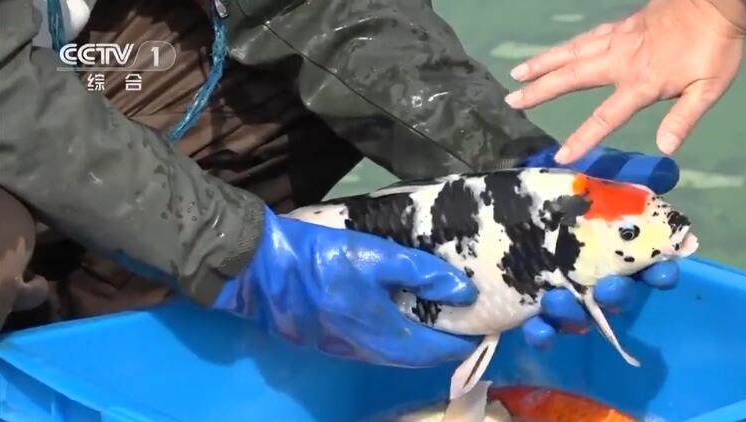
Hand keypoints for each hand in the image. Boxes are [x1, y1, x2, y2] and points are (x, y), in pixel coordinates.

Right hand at [212, 206, 479, 367]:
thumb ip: (423, 273)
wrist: (259, 269)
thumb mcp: (378, 255)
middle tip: (466, 324)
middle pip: (418, 358)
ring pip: (396, 355)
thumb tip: (464, 292)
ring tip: (439, 320)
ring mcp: (345, 350)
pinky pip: (375, 348)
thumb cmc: (323, 258)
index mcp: (384, 333)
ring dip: (420, 343)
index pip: (438, 349)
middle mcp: (368, 352)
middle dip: (445, 345)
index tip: (485, 328)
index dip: (465, 342)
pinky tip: (399, 317)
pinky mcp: (329, 342)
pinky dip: (397, 338)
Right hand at [505, 0, 745, 161]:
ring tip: (517, 73)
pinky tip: (554, 53)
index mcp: (642, 83)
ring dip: (542, 64)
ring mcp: (617, 41)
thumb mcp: (709, 88)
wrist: (715, 1)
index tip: (562, 156)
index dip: (583, 137)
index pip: (607, 116)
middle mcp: (621, 62)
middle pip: (573, 78)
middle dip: (541, 91)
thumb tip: (665, 148)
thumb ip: (684, 118)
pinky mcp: (620, 27)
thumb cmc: (715, 48)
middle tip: (512, 101)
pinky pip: (585, 39)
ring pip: (571, 53)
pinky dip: (565, 47)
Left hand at [519, 144, 681, 347]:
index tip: (662, 272)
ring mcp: (562, 298)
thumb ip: (620, 174)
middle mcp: (590, 277)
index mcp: (608, 248)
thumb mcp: (577, 177)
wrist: (484, 214)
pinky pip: (542, 331)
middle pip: (615, 296)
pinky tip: (535, 325)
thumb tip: (666, 170)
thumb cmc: (542, 195)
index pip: (646, 266)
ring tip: (556, 299)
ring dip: (573, 313)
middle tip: (608, 289)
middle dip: (617, 295)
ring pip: (578, 316)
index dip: (659, 272)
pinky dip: (542, 332)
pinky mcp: (531, 314)